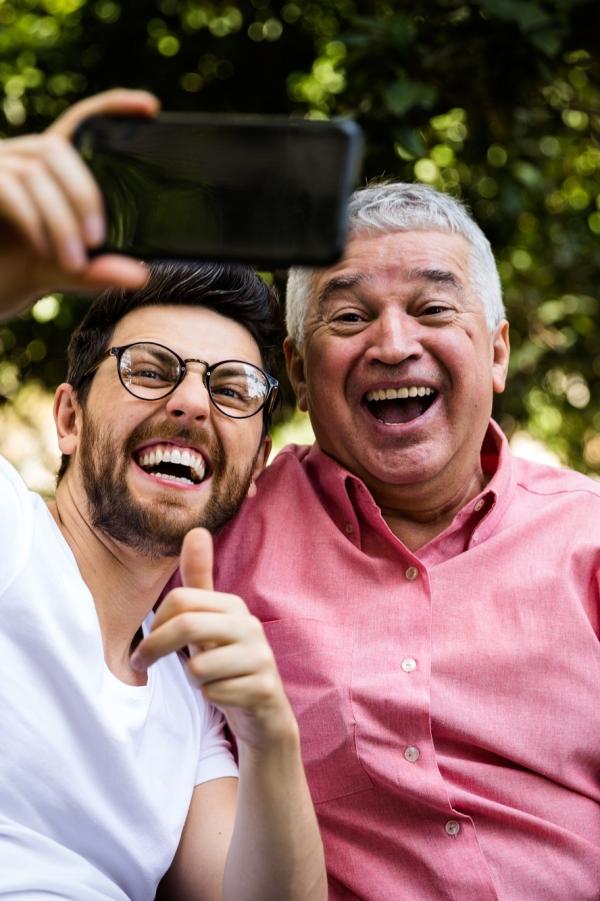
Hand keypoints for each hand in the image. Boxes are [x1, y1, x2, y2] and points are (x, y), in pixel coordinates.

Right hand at [0, 88, 158, 319]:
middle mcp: (22, 155)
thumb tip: (140, 277)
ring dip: (59, 219)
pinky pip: (9, 188)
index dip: (111, 108)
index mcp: (52, 167)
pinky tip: (44, 249)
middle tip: (97, 241)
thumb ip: (99, 270)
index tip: (151, 107)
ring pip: (35, 172)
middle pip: (58, 149)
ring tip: (74, 259)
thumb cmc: (27, 267)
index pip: (80, 123)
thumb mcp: (68, 270)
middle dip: (83, 195)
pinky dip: (32, 220)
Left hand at [131, 528, 297, 751]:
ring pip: (199, 668)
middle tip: (140, 666)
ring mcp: (261, 657)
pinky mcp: (264, 688)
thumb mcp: (209, 621)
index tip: (143, 647)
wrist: (264, 712)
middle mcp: (250, 626)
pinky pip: (216, 694)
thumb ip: (199, 579)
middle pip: (187, 626)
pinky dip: (212, 699)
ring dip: (193, 681)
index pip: (180, 600)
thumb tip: (195, 530)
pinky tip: (226, 696)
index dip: (154, 624)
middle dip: (155, 649)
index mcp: (233, 606)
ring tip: (207, 681)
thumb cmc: (226, 661)